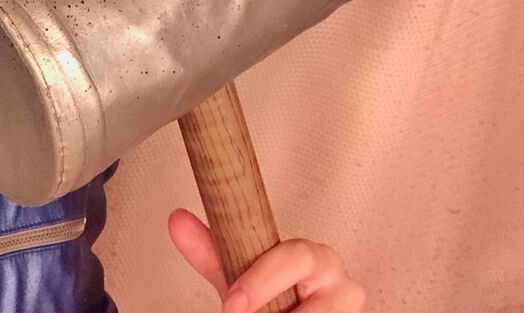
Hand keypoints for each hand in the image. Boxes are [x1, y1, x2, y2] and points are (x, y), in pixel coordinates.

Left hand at [167, 208, 365, 312]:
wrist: (293, 310)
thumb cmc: (271, 290)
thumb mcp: (239, 273)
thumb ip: (210, 250)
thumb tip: (177, 219)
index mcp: (311, 256)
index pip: (293, 258)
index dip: (261, 281)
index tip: (232, 303)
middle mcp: (336, 280)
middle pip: (314, 301)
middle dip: (273, 309)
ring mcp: (346, 308)